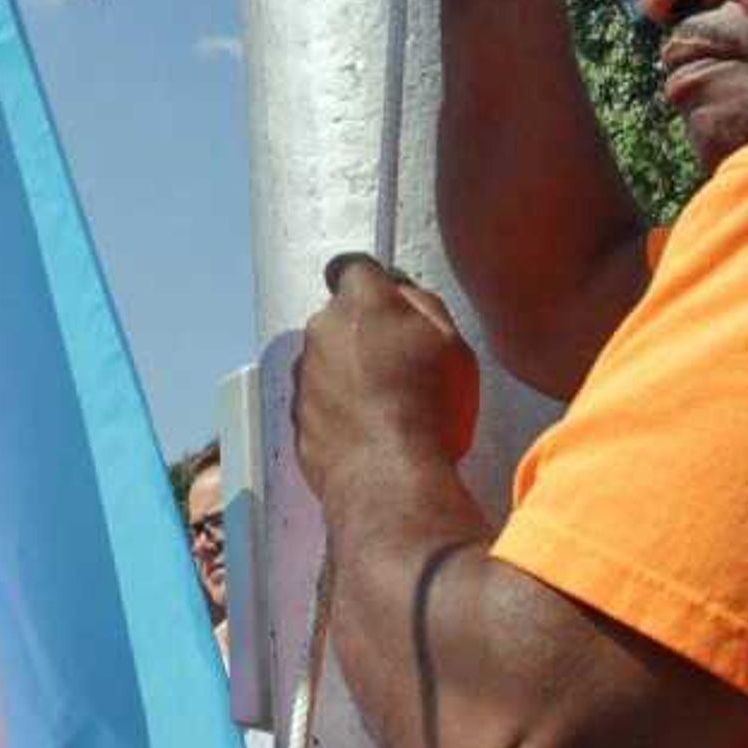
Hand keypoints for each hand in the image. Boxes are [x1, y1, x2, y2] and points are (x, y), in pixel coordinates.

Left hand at [294, 255, 483, 506]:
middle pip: (338, 317)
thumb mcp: (452, 344)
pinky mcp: (295, 415)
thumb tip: (400, 293)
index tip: (392, 306)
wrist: (387, 479)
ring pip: (325, 359)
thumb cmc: (429, 408)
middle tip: (398, 365)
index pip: (354, 268)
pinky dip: (337, 409)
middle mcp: (320, 329)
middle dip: (362, 332)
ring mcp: (302, 374)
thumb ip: (423, 305)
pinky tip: (366, 432)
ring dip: (347, 372)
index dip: (374, 284)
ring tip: (385, 407)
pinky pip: (318, 400)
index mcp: (360, 301)